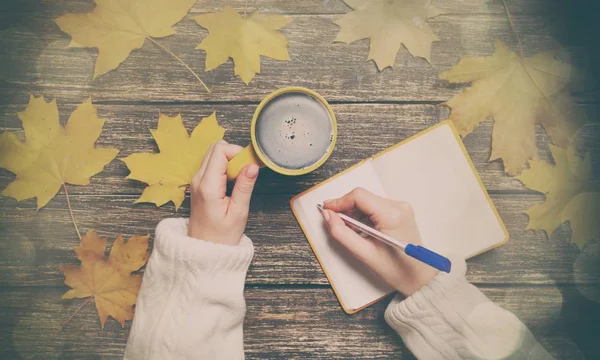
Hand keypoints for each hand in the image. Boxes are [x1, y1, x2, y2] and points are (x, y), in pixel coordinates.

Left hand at [188, 140, 258, 244]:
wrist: (203, 251)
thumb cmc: (221, 236)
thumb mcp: (238, 212)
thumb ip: (244, 186)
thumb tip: (252, 166)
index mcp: (208, 185)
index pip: (220, 151)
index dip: (238, 152)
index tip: (250, 165)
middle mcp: (198, 179)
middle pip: (215, 148)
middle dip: (234, 154)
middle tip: (246, 172)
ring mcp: (196, 181)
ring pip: (213, 155)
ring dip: (229, 161)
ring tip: (240, 179)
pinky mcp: (198, 184)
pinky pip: (211, 165)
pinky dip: (224, 167)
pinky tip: (232, 183)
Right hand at [322, 188, 437, 295]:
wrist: (419, 278)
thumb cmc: (395, 270)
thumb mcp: (364, 254)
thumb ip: (342, 233)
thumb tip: (328, 215)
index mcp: (391, 215)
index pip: (359, 196)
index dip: (339, 201)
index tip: (326, 210)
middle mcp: (398, 206)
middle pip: (363, 197)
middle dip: (346, 208)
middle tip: (335, 223)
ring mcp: (401, 207)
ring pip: (368, 201)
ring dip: (354, 212)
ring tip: (350, 231)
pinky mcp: (400, 211)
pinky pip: (375, 207)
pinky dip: (363, 215)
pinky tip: (361, 230)